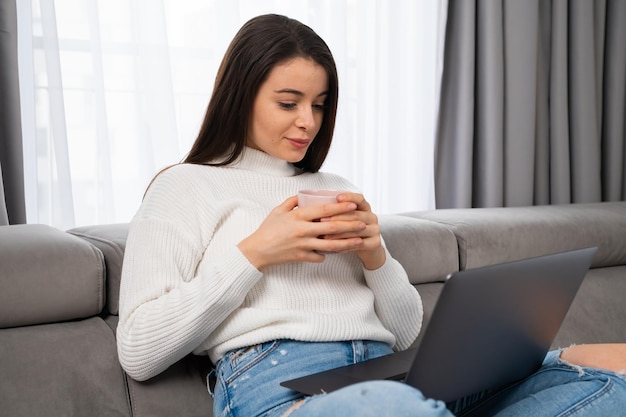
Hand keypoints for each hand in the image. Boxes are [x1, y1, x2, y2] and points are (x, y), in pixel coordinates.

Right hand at [237, 196, 367, 269]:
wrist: (257, 251)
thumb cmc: (267, 229)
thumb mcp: (278, 210)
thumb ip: (293, 201)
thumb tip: (305, 195)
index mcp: (298, 216)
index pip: (324, 210)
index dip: (341, 207)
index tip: (353, 205)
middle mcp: (303, 230)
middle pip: (332, 227)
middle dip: (350, 225)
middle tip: (363, 223)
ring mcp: (303, 245)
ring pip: (330, 245)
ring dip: (347, 243)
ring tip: (359, 241)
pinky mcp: (302, 257)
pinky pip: (320, 256)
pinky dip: (328, 254)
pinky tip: (335, 252)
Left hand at [320, 192, 385, 269]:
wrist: (368, 248)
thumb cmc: (351, 231)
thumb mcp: (346, 219)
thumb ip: (336, 211)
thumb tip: (311, 204)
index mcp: (365, 207)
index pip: (359, 199)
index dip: (349, 197)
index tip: (337, 197)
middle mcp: (372, 217)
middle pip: (355, 215)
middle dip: (337, 217)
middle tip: (321, 220)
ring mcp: (375, 230)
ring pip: (356, 230)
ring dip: (339, 233)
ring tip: (324, 235)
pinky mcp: (375, 243)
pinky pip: (359, 243)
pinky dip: (345, 245)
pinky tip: (334, 246)